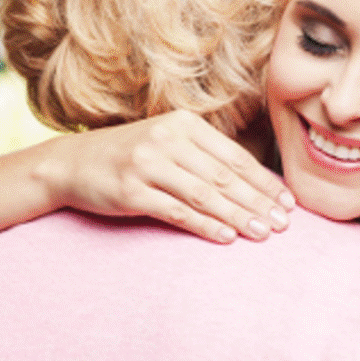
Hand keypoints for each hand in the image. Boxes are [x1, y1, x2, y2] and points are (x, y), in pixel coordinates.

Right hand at [38, 110, 293, 244]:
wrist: (71, 164)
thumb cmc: (129, 157)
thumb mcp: (167, 141)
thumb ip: (204, 155)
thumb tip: (255, 183)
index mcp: (183, 123)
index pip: (233, 155)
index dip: (264, 181)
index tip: (288, 202)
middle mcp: (166, 139)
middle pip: (223, 176)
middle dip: (258, 202)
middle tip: (284, 224)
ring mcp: (147, 164)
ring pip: (204, 194)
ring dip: (238, 216)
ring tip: (263, 233)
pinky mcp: (131, 191)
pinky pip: (176, 211)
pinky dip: (204, 225)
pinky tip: (226, 237)